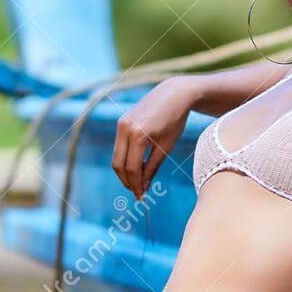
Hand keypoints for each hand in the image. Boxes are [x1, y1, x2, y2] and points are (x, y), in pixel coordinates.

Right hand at [112, 76, 195, 198]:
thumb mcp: (165, 147)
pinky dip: (126, 160)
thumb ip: (152, 168)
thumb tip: (144, 188)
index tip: (142, 197)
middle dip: (127, 181)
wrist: (172, 94)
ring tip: (138, 182)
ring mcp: (120, 125)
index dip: (136, 185)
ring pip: (117, 157)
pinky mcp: (121, 123)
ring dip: (125, 172)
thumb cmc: (174, 121)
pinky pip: (119, 147)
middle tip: (138, 193)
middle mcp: (125, 129)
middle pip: (119, 165)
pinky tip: (137, 167)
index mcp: (138, 135)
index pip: (132, 168)